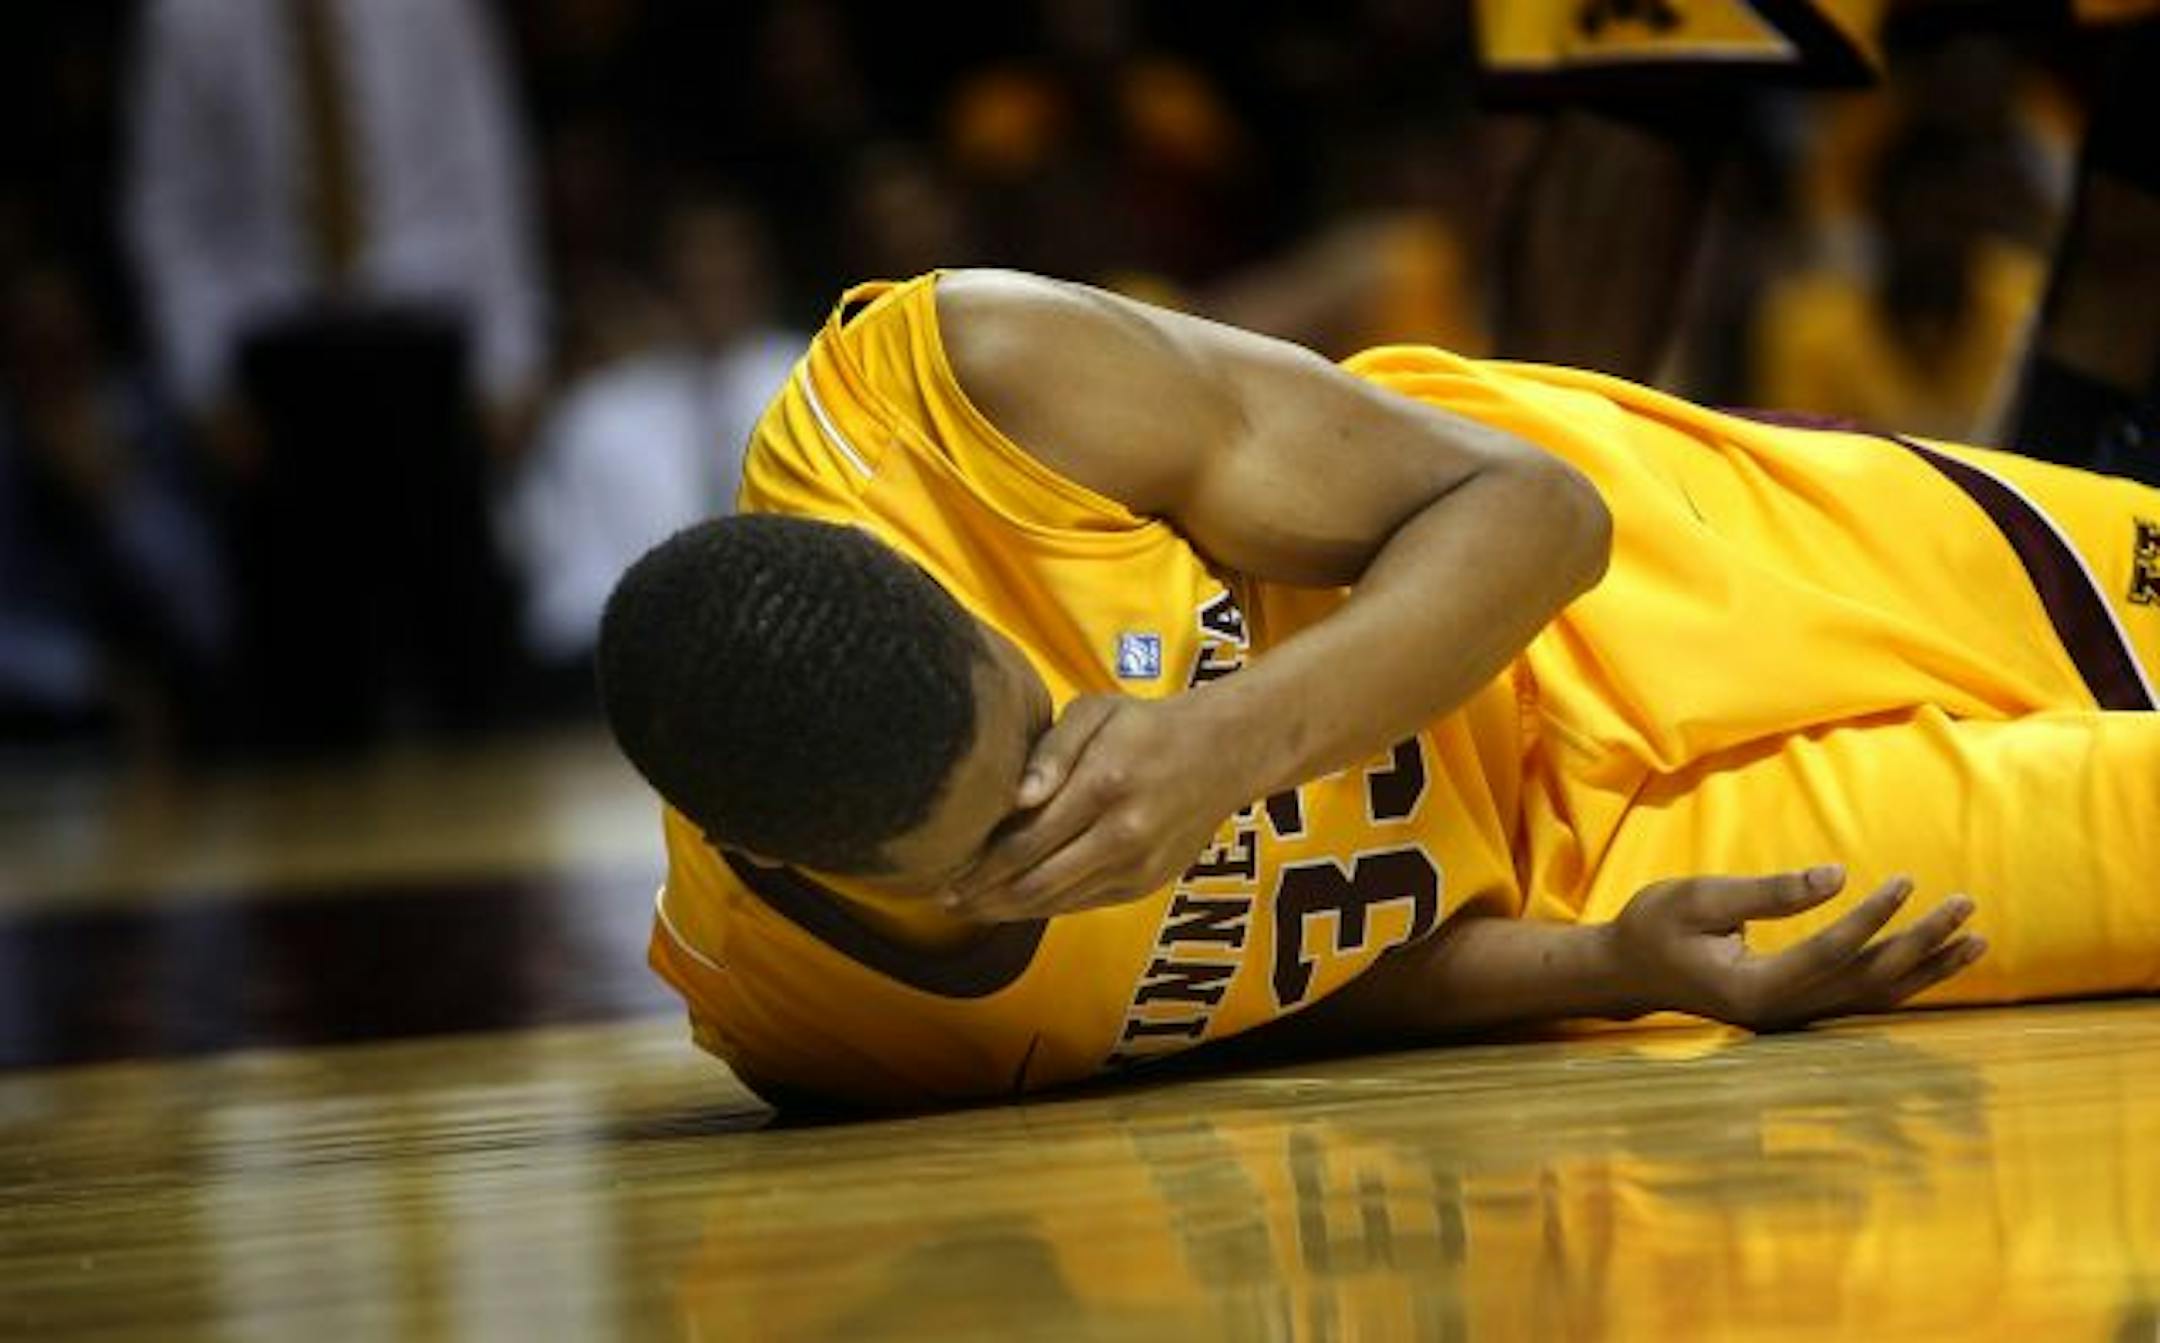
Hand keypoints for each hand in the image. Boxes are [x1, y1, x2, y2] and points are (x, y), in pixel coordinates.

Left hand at [943, 693, 1254, 921]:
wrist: (1224, 754)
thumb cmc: (1145, 726)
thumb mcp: (1095, 712)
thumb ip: (1051, 751)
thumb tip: (1015, 798)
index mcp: (1102, 785)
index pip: (1025, 842)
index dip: (977, 868)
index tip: (941, 876)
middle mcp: (1121, 834)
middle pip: (1035, 883)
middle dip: (983, 898)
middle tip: (943, 900)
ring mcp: (1137, 865)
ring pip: (1058, 903)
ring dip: (1008, 911)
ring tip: (969, 907)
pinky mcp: (1146, 884)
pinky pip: (1083, 904)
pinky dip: (1044, 907)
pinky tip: (1015, 902)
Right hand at [1600, 865, 1984, 1030]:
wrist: (1627, 970)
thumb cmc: (1654, 926)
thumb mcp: (1698, 898)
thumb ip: (1768, 892)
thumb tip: (1835, 877)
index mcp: (1753, 989)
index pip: (1829, 953)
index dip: (1871, 918)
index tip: (1904, 881)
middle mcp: (1782, 1013)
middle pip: (1866, 981)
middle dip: (1919, 944)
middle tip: (1965, 906)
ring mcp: (1792, 1017)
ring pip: (1874, 997)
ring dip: (1926, 968)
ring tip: (1974, 938)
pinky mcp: (1798, 1008)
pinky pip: (1863, 997)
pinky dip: (1905, 979)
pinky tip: (1934, 960)